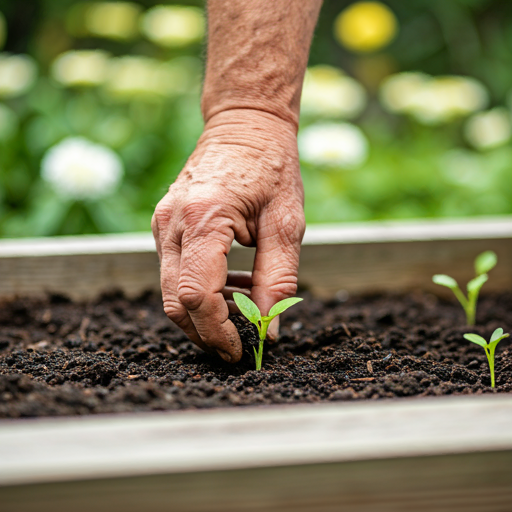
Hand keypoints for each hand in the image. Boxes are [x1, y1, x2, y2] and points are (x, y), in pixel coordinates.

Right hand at [151, 109, 304, 361]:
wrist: (245, 125)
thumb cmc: (272, 168)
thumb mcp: (286, 226)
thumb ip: (276, 281)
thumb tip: (268, 330)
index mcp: (204, 218)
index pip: (198, 296)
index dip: (218, 332)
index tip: (242, 350)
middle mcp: (172, 223)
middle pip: (176, 301)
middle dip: (207, 332)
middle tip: (241, 343)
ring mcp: (162, 224)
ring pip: (172, 291)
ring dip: (205, 313)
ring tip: (246, 311)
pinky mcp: (164, 226)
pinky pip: (176, 272)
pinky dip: (200, 291)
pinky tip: (234, 286)